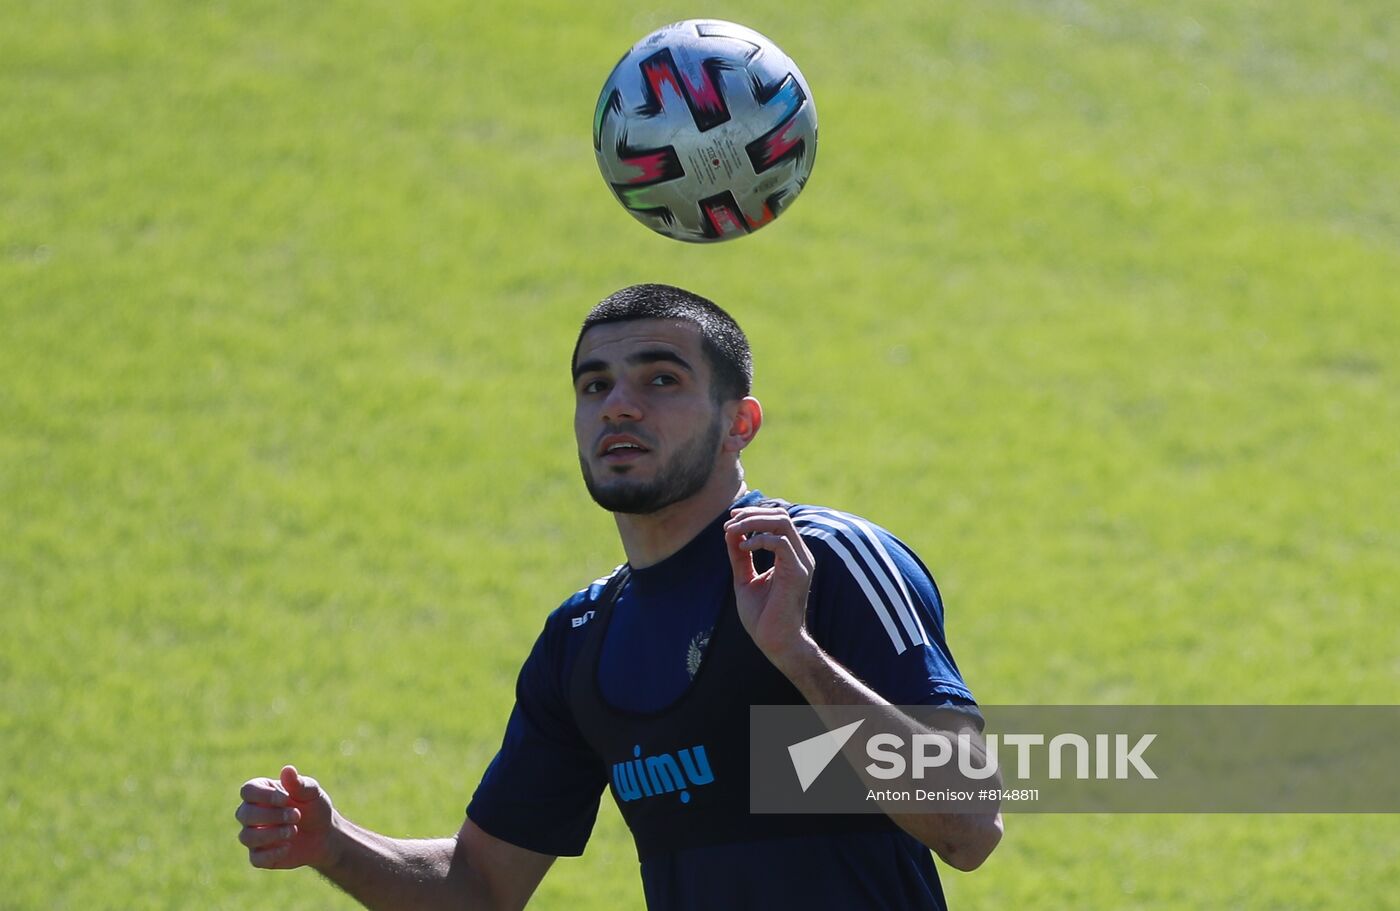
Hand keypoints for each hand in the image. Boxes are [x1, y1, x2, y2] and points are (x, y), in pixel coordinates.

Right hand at [236, 765, 335, 870]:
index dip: (264, 795)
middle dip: (271, 816)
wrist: (324, 835)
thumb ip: (299, 784)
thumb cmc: (315, 808)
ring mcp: (254, 835)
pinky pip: (256, 858)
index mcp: (261, 792)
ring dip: (271, 834)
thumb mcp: (312, 793)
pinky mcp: (260, 856)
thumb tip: (287, 770)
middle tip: (296, 815)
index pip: (247, 790)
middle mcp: (252, 813)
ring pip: (246, 837)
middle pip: (243, 814)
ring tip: (294, 830)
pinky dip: (272, 853)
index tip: (286, 799)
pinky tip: (288, 846)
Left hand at [723, 505, 818, 670]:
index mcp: (790, 556)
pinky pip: (780, 542)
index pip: (777, 520)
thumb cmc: (762, 616)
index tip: (730, 520)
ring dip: (753, 523)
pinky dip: (759, 540)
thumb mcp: (745, 579)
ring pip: (782, 522)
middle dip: (751, 515)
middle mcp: (799, 555)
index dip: (753, 514)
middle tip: (728, 525)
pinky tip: (743, 548)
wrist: (774, 642)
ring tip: (732, 531)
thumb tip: (730, 532)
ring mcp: (801, 562)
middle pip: (780, 515)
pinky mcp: (798, 572)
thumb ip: (739, 556)